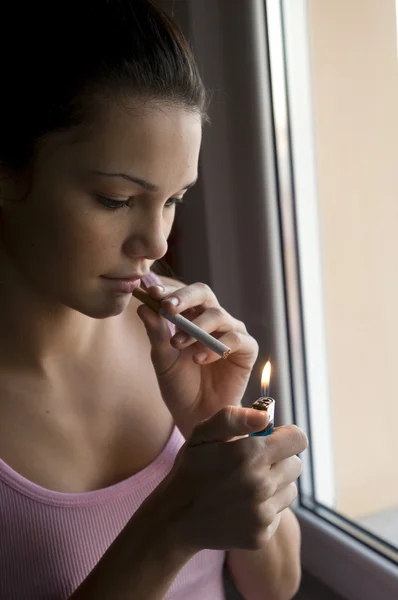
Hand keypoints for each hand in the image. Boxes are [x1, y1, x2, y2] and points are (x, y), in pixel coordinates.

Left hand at [137, 281, 258, 435]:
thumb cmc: (180, 385)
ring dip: (196, 327)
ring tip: (179, 344)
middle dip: (185, 298)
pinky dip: (214, 347)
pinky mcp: (247, 349)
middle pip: (204, 293)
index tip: (153, 294)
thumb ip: (156, 333)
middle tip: (169, 307)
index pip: (183, 295)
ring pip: (218, 315)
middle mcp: (214, 320)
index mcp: (193, 317)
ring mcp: (232, 332)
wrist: (197, 416)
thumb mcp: (163, 358)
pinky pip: (234, 339)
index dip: (169, 292)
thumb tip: (143, 307)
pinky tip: (199, 359)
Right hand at [159, 406, 307, 551]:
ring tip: (246, 485)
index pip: (298, 439)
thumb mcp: (202, 434)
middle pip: (295, 465)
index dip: (285, 436)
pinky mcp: (261, 534)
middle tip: (253, 463)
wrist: (174, 519)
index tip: (269, 440)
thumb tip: (265, 416)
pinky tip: (241, 506)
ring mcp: (262, 513)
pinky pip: (278, 514)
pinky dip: (265, 508)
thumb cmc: (191, 469)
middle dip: (279, 460)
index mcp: (251, 454)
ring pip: (290, 490)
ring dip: (274, 485)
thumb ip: (233, 418)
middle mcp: (262, 484)